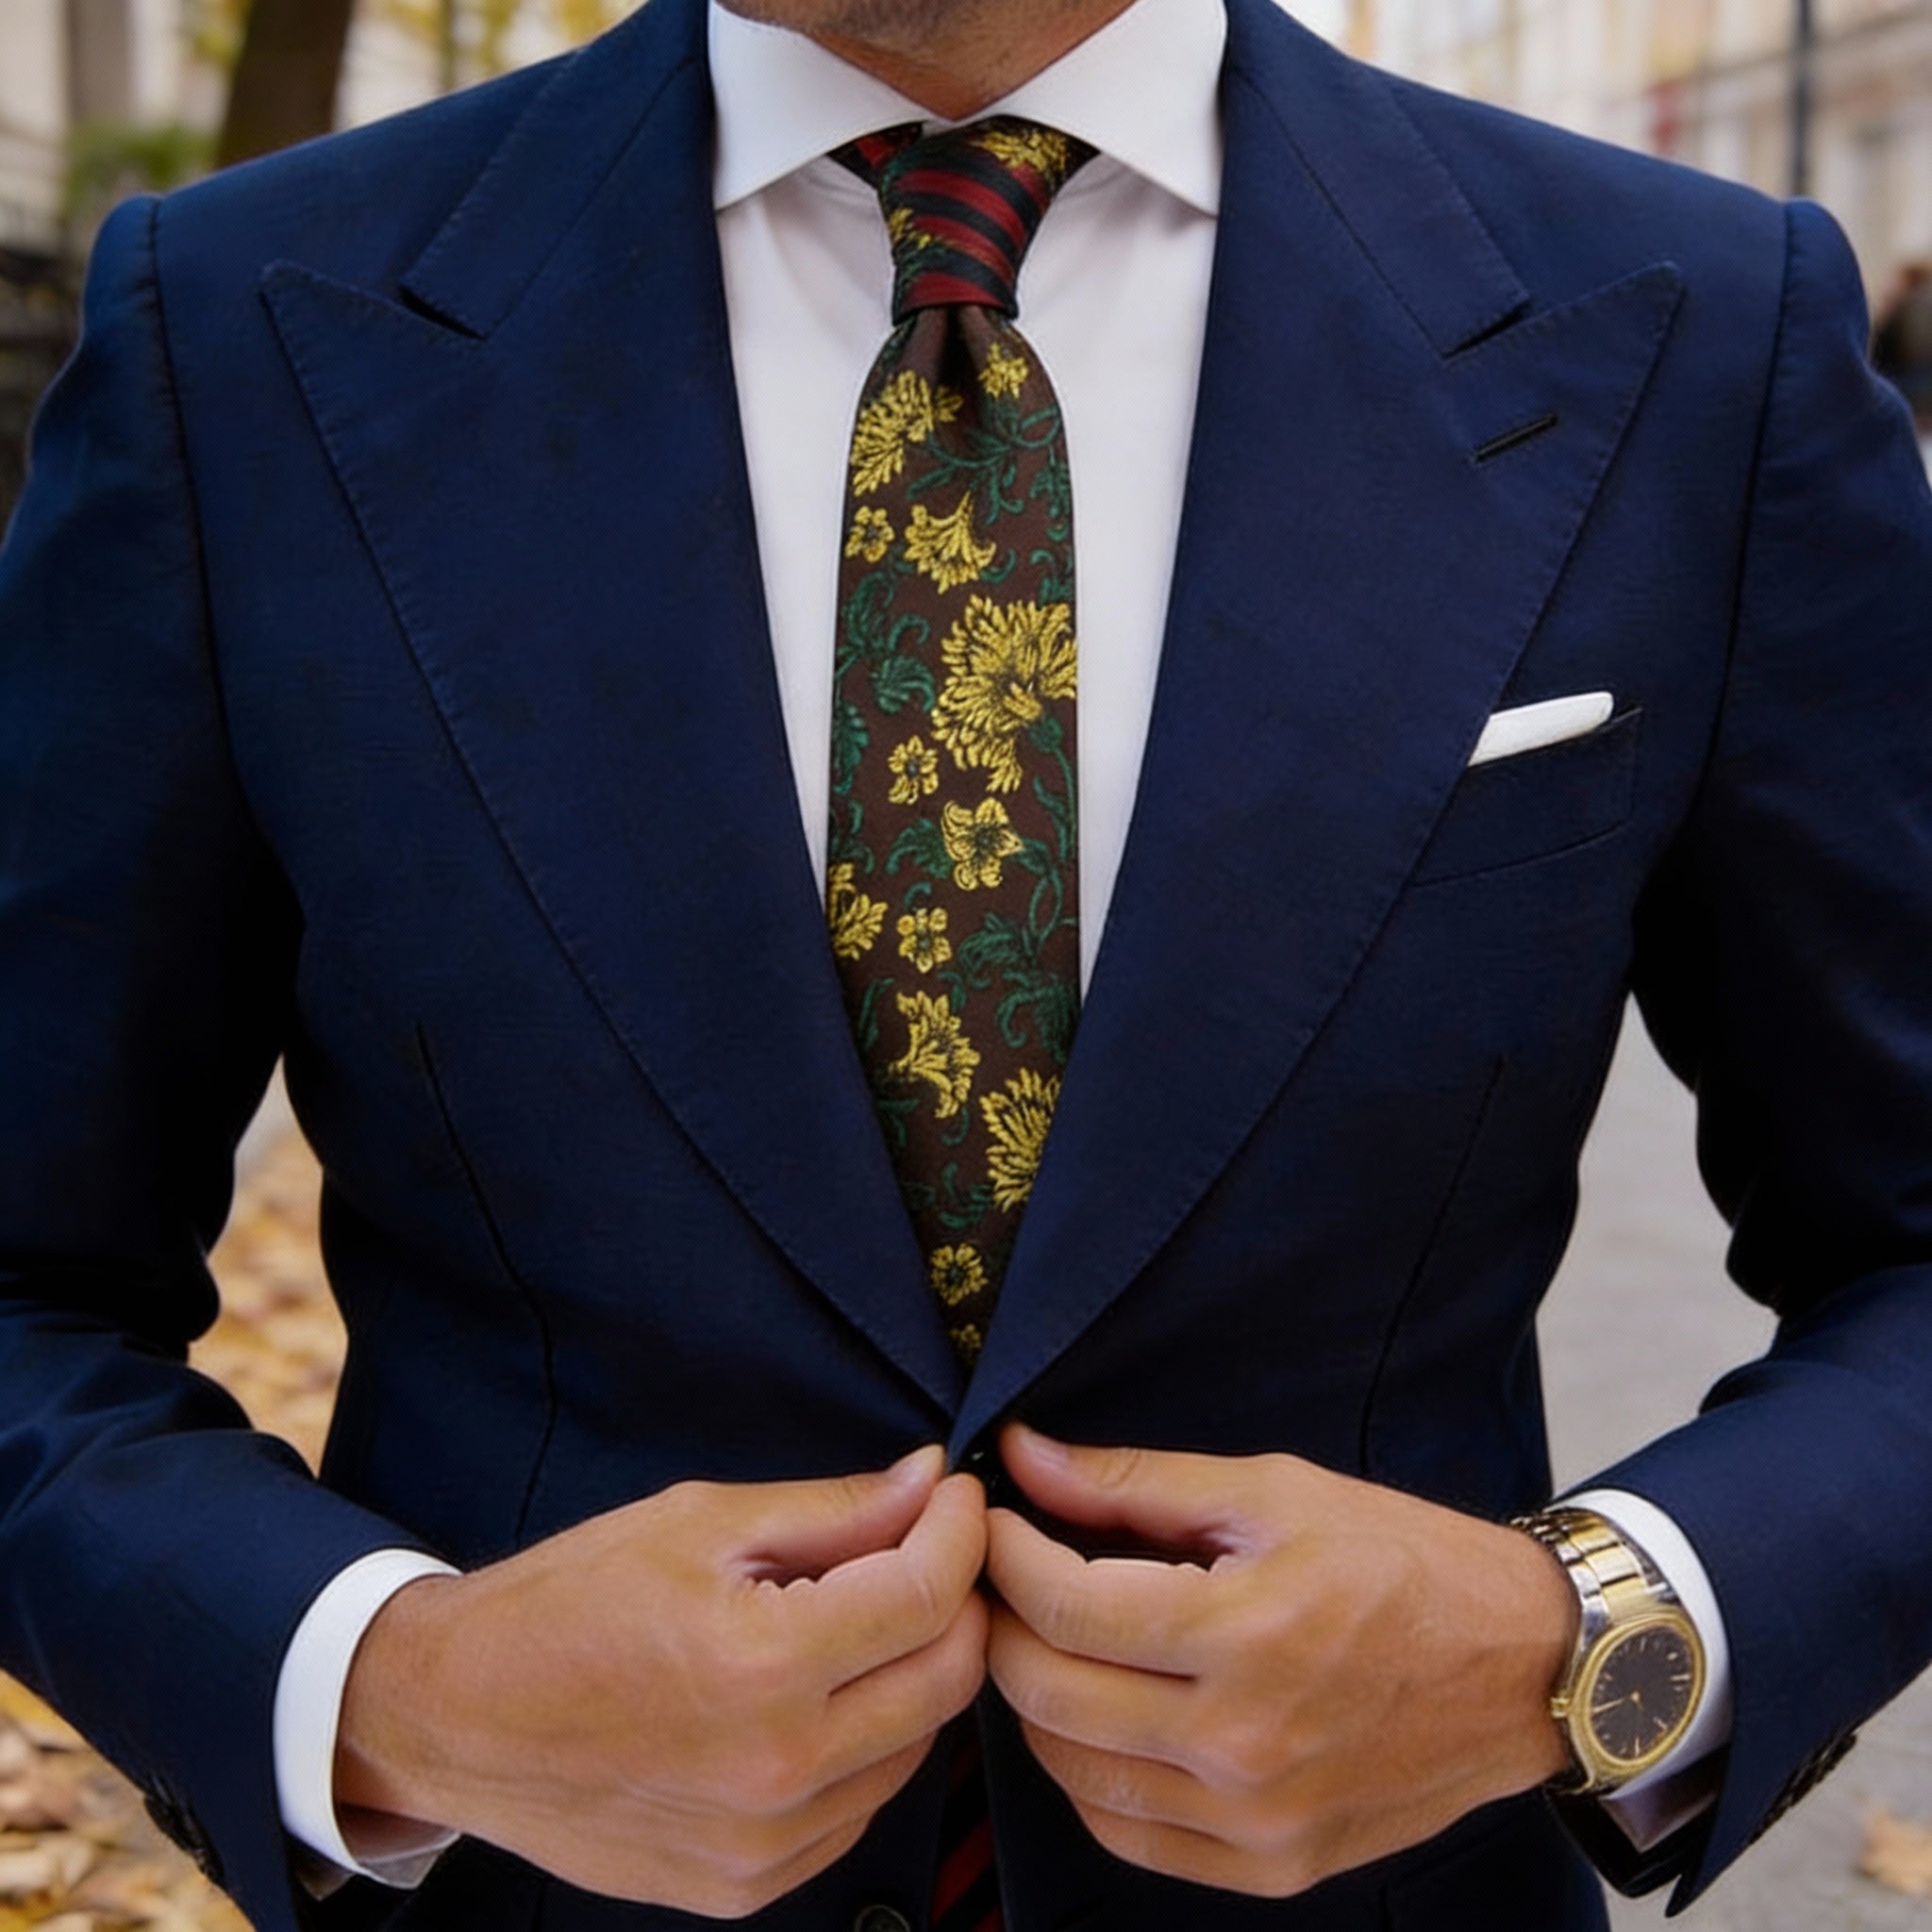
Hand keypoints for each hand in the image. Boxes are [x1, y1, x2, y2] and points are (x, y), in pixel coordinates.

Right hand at [336, 1446, 987, 1917]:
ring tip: (868, 1615)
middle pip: (946, 1678)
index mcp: (762, 1665)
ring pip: (916, 1746)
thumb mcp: (699, 1522)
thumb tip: (927, 1482)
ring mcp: (766, 1843)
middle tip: (932, 1547)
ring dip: (916, 1672)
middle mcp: (778, 1769)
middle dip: (960, 1599)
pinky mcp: (748, 1886)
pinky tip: (826, 1692)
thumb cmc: (566, 1604)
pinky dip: (870, 1742)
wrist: (457, 1717)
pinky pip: (860, 1807)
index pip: (926, 1595)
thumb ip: (831, 1510)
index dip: (960, 1531)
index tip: (956, 1496)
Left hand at [985, 1426, 1576, 1898]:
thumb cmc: (1403, 1560)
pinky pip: (1129, 1834)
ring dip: (1036, 1700)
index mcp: (1246, 1633)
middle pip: (1049, 1694)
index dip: (1006, 1554)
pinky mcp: (1271, 1866)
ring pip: (1073, 1773)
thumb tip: (1026, 1456)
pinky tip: (1100, 1715)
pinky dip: (1089, 1774)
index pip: (1065, 1606)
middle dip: (1003, 1623)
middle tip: (1004, 1575)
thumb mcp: (1271, 1491)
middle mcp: (1243, 1744)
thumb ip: (1135, 1481)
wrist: (1521, 1665)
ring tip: (1047, 1637)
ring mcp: (1256, 1820)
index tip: (993, 1519)